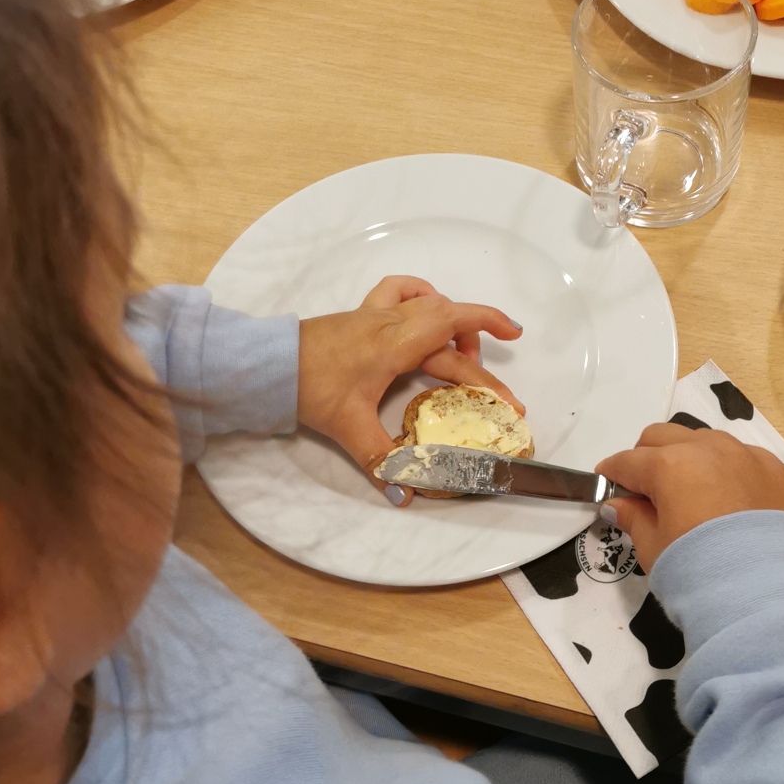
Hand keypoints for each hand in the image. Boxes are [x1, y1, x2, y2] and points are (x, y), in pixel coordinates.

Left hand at [298, 277, 521, 502]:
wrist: (270, 363)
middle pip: (450, 324)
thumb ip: (381, 462)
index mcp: (395, 344)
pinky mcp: (362, 314)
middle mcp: (391, 322)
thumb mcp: (348, 428)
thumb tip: (406, 494)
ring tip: (463, 354)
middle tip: (494, 390)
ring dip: (455, 322)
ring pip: (430, 302)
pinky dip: (422, 295)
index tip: (513, 373)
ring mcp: (376, 313)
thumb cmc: (310, 387)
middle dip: (481, 353)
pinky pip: (399, 290)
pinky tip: (426, 312)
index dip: (487, 356)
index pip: (453, 340)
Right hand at [596, 422, 783, 571]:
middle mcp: (709, 449)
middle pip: (664, 437)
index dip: (612, 474)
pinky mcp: (779, 473)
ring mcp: (748, 457)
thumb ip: (634, 519)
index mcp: (671, 465)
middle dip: (648, 457)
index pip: (628, 461)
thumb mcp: (654, 549)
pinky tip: (733, 503)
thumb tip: (617, 505)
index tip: (606, 486)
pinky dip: (730, 472)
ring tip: (694, 494)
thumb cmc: (699, 572)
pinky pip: (745, 459)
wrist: (768, 597)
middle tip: (647, 489)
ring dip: (691, 458)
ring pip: (707, 441)